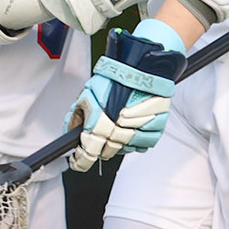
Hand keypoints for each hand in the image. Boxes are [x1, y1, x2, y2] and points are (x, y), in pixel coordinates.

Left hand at [68, 20, 185, 171]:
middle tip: (99, 141)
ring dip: (120, 143)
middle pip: (109, 149)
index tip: (78, 163)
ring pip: (127, 148)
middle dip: (102, 148)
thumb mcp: (90, 91)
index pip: (90, 148)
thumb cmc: (117, 77)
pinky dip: (137, 140)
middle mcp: (123, 121)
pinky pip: (144, 145)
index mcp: (103, 113)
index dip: (82, 159)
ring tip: (119, 126)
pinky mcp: (158, 125)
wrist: (145, 65)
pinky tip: (133, 128)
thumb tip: (69, 131)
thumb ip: (77, 113)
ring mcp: (142, 124)